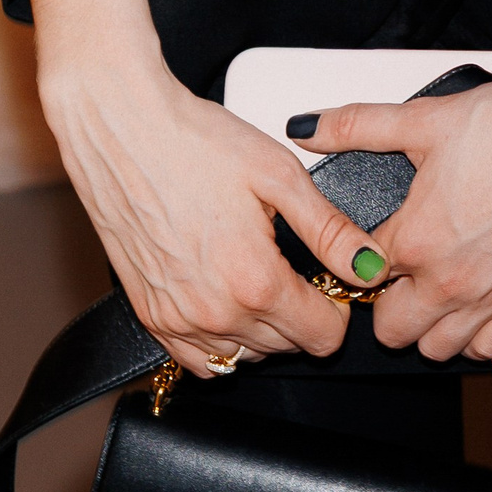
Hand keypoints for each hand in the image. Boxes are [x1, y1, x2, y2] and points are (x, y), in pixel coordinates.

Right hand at [28, 0, 386, 375]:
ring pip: (246, 357)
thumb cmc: (193, 141)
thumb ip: (329, 230)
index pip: (323, 337)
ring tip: (261, 274)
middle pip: (287, 347)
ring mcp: (178, 321)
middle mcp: (215, 313)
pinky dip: (223, 343)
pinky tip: (227, 299)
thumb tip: (369, 267)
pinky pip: (200, 362)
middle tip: (296, 264)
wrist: (121, 129)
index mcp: (255, 280)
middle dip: (304, 313)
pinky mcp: (150, 316)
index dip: (338, 308)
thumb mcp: (278, 174)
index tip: (332, 279)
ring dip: (265, 329)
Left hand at [301, 0, 491, 363]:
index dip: (362, 259)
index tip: (372, 246)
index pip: (361, 279)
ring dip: (432, 324)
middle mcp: (452, 282)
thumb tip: (309, 127)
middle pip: (394, 330)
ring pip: (441, 349)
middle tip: (402, 268)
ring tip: (438, 284)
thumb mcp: (423, 119)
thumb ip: (358, 126)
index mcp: (416, 240)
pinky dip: (480, 333)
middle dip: (389, 302)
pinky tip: (479, 298)